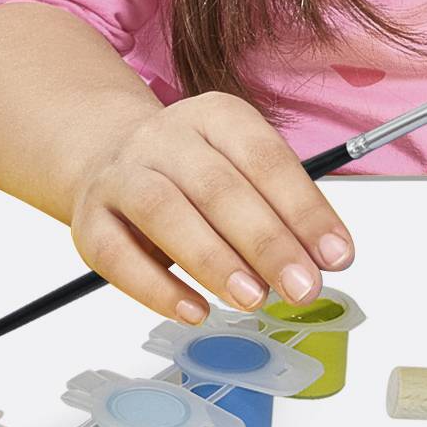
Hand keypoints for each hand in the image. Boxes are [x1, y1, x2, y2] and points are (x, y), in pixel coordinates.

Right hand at [69, 92, 354, 324]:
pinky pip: (117, 254)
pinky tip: (194, 311)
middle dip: (267, 242)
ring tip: (254, 298)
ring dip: (212, 260)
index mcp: (215, 116)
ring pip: (164, 212)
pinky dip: (156, 288)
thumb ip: (280, 209)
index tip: (337, 256)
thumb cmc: (193, 172)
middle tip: (302, 288)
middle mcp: (165, 138)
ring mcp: (122, 175)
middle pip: (218, 186)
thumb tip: (323, 260)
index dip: (304, 209)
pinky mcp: (89, 219)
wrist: (107, 154)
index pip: (265, 158)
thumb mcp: (241, 168)